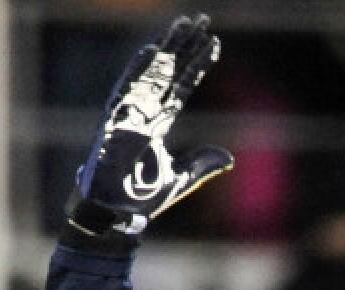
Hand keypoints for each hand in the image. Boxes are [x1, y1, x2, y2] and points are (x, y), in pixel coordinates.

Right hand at [65, 13, 232, 236]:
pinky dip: (138, 73)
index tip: (214, 43)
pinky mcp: (115, 124)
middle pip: (168, 71)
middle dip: (184, 45)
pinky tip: (151, 52)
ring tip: (182, 25)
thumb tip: (229, 157)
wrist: (116, 215)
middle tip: (200, 19)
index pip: (182, 86)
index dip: (198, 65)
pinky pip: (127, 93)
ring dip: (167, 49)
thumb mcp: (181, 178)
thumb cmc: (141, 198)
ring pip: (151, 74)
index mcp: (158, 123)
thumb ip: (202, 164)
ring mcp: (129, 115)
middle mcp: (144, 112)